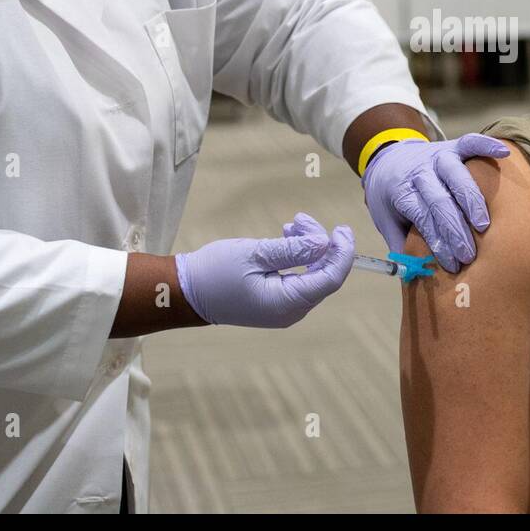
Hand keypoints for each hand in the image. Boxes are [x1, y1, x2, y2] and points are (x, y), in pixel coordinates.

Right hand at [174, 217, 354, 327]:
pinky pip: (298, 278)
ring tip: (291, 225)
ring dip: (307, 247)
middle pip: (323, 274)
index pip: (331, 278)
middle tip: (301, 219)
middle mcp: (291, 310)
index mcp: (288, 303)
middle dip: (320, 244)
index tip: (342, 229)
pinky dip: (297, 257)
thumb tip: (324, 244)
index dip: (343, 252)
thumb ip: (294, 250)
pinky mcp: (276, 301)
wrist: (186, 291)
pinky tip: (286, 237)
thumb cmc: (216, 272)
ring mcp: (284, 308)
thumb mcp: (256, 254)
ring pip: (312, 274)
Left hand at [360, 133, 509, 272]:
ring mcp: (437, 156)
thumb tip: (417, 273)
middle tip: (469, 255)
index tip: (451, 264)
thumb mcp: (385, 220)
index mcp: (402, 191)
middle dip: (455, 230)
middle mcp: (420, 171)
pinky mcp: (452, 146)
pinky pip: (470, 142)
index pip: (422, 217)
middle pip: (440, 200)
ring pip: (457, 175)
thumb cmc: (391, 195)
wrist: (387, 156)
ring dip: (471, 200)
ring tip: (483, 225)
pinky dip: (487, 145)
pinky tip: (505, 153)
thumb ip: (400, 244)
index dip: (438, 242)